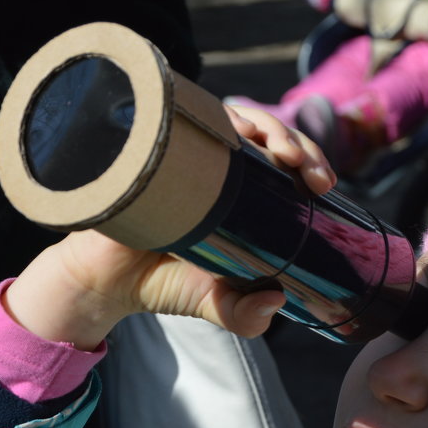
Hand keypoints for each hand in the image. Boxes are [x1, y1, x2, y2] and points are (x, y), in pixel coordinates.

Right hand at [3, 108, 333, 349]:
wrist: (105, 282)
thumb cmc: (164, 281)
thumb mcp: (215, 303)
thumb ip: (246, 314)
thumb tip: (275, 302)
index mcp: (242, 188)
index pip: (286, 159)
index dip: (310, 161)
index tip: (322, 184)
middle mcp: (215, 161)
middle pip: (265, 130)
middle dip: (294, 140)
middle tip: (304, 168)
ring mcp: (182, 149)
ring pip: (228, 115)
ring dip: (258, 123)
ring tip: (275, 149)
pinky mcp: (149, 147)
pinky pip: (174, 116)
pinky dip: (199, 113)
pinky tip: (222, 124)